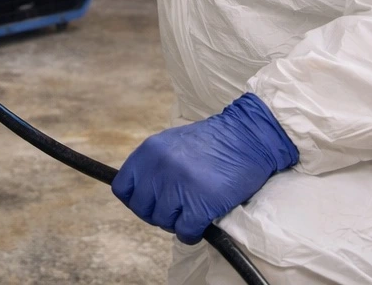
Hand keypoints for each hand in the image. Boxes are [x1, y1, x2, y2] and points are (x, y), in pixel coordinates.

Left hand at [112, 93, 297, 244]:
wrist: (248, 137)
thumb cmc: (213, 142)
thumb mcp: (172, 143)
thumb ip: (153, 164)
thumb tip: (140, 193)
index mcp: (149, 151)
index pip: (123, 189)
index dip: (135, 200)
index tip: (150, 202)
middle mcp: (159, 168)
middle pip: (141, 209)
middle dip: (157, 214)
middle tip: (175, 210)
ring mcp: (179, 186)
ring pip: (162, 222)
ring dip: (176, 223)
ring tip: (190, 213)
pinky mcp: (201, 204)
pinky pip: (185, 232)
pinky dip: (191, 234)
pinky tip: (200, 224)